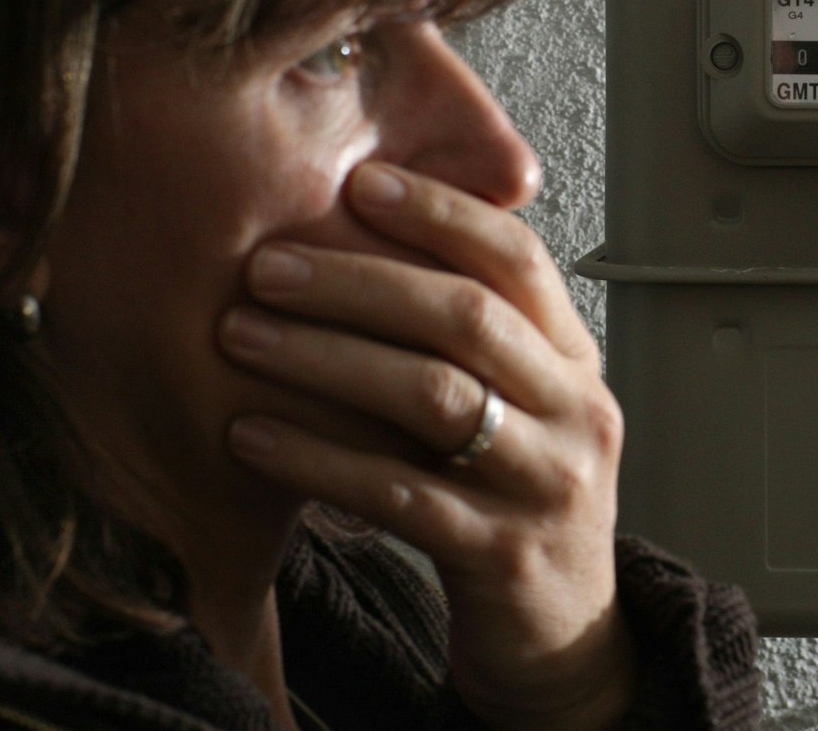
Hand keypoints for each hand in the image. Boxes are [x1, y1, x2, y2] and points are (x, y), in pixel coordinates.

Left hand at [221, 161, 630, 730]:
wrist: (561, 634)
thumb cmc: (513, 500)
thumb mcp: (517, 407)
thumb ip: (470, 338)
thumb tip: (365, 235)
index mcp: (576, 361)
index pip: (519, 261)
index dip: (441, 214)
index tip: (361, 182)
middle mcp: (577, 411)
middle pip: (469, 319)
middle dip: (360, 282)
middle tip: (268, 264)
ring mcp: (547, 484)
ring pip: (434, 398)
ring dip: (326, 359)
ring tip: (241, 334)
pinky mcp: (504, 555)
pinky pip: (399, 495)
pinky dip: (318, 458)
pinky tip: (250, 435)